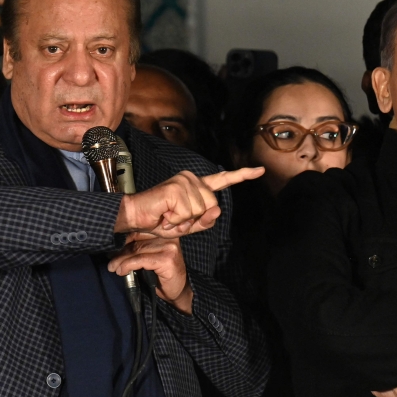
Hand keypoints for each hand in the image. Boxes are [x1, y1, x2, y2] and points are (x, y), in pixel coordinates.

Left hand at [108, 234, 192, 312]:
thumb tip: (113, 248)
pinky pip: (140, 260)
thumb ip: (137, 248)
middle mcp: (166, 236)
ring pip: (136, 250)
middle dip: (120, 252)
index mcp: (162, 233)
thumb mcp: (147, 258)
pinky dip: (127, 266)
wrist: (178, 291)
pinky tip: (121, 271)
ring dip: (120, 260)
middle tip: (110, 262)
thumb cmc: (161, 274)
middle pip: (136, 241)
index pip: (137, 231)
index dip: (122, 241)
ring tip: (113, 268)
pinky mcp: (167, 259)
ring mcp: (168, 247)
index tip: (110, 250)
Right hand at [114, 168, 263, 237]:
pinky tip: (164, 214)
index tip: (260, 170)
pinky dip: (175, 220)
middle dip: (195, 220)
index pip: (222, 180)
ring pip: (200, 211)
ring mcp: (184, 182)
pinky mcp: (176, 189)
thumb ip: (205, 222)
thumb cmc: (160, 221)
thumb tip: (216, 212)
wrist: (136, 218)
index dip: (242, 175)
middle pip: (212, 207)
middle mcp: (192, 179)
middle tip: (175, 218)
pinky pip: (187, 213)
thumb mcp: (188, 226)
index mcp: (197, 186)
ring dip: (183, 221)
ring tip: (168, 216)